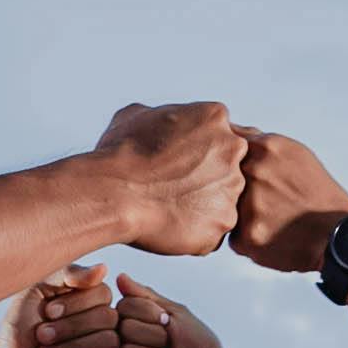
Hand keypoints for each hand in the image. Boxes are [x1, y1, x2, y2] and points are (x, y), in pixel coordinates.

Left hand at [0, 265, 119, 347]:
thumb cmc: (20, 333)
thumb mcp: (37, 291)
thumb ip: (67, 274)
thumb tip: (104, 268)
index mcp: (94, 306)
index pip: (104, 292)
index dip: (75, 302)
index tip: (47, 312)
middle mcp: (107, 330)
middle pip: (109, 318)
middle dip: (69, 327)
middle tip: (42, 336)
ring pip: (109, 343)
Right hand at [98, 98, 243, 255]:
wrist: (115, 192)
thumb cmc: (120, 153)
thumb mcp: (134, 116)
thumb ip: (157, 115)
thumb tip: (152, 119)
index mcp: (214, 117)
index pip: (218, 134)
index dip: (195, 151)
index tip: (174, 161)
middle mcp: (233, 149)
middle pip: (228, 167)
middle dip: (206, 178)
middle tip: (172, 186)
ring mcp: (232, 187)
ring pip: (223, 200)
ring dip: (202, 206)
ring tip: (168, 206)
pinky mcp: (224, 221)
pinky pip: (214, 229)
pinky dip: (196, 231)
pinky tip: (170, 224)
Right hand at [113, 284, 235, 347]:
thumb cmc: (198, 346)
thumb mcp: (174, 313)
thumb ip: (145, 296)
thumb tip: (119, 276)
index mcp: (132, 327)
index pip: (123, 307)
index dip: (150, 314)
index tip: (168, 325)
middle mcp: (123, 347)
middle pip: (123, 328)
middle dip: (154, 335)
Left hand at [227, 124, 347, 276]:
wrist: (341, 235)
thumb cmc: (316, 192)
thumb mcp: (296, 155)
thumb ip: (261, 144)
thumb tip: (230, 133)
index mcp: (265, 147)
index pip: (226, 144)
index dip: (228, 159)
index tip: (237, 170)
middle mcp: (254, 172)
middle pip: (222, 178)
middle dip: (234, 189)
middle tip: (265, 201)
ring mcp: (249, 205)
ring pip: (226, 209)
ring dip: (241, 215)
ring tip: (272, 219)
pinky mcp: (248, 237)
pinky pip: (235, 238)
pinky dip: (250, 239)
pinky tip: (273, 236)